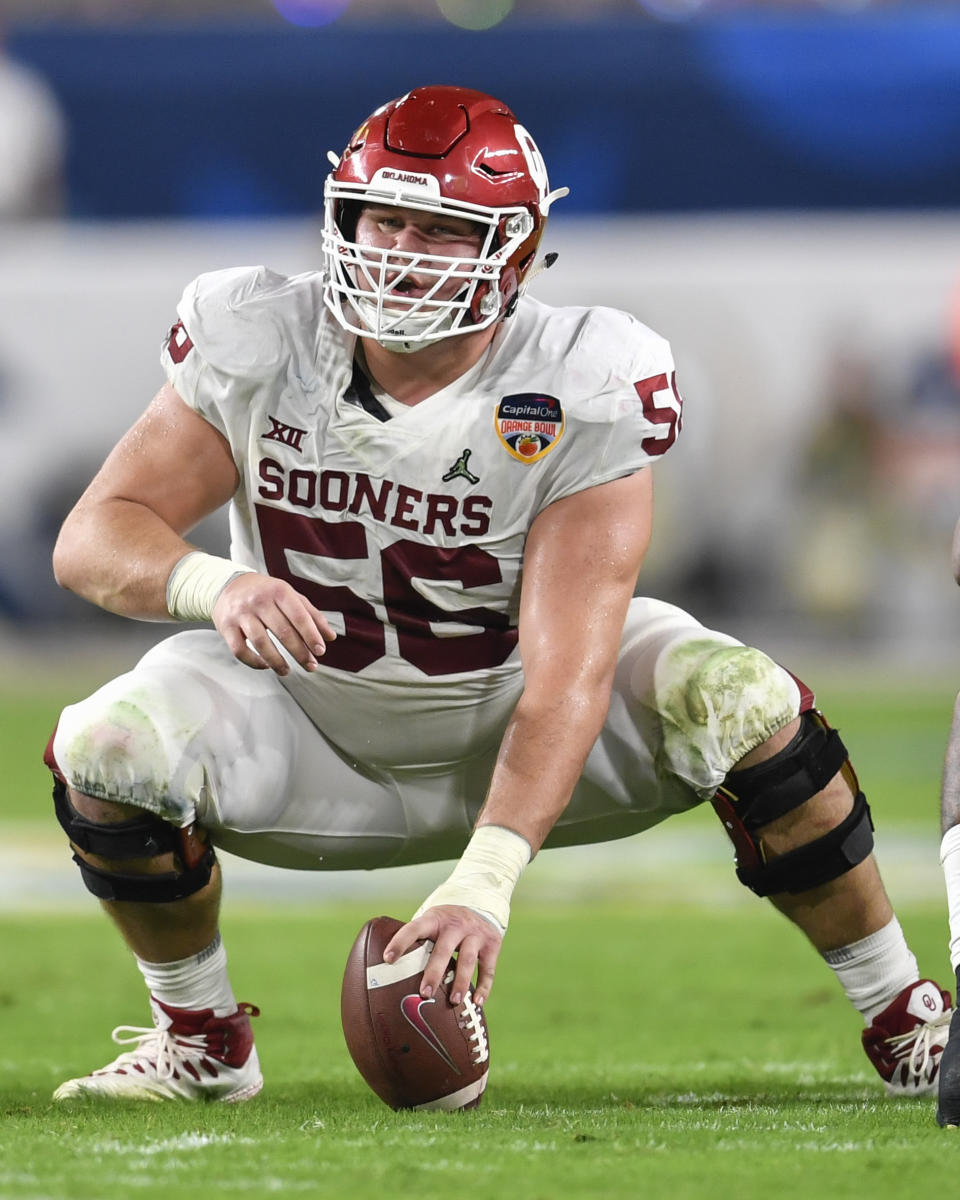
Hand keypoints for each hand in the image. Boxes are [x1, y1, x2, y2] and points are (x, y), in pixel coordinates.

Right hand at [212, 572, 335, 673]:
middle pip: (282, 631)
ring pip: (260, 642)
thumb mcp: (289, 595)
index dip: (311, 635)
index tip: (320, 651)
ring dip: (276, 661)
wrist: (227, 584)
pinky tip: (265, 666)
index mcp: (278, 591)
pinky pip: (239, 650)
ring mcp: (241, 614)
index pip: (298, 616)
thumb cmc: (265, 592)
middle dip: (299, 652)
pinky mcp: (226, 627)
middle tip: (311, 666)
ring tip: (287, 671)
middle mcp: (259, 601)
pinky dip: (253, 662)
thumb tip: (330, 637)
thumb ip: (311, 614)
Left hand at [383, 905, 501, 1006]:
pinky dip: (484, 986)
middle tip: (424, 993)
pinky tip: (478, 1001)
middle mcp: (455, 924)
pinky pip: (488, 968)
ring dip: (460, 981)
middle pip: (443, 949)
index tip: (387, 959)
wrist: (479, 906)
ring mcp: (475, 933)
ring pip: (468, 959)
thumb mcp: (430, 923)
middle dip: (434, 972)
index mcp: (434, 919)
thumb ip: (415, 942)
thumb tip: (385, 969)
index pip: (414, 928)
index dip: (400, 942)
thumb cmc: (444, 925)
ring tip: (453, 1001)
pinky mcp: (492, 944)